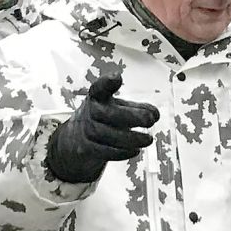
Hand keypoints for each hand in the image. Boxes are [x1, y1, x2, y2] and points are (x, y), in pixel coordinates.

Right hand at [45, 75, 159, 182]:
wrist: (76, 140)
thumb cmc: (104, 119)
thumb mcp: (119, 108)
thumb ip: (138, 108)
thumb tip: (154, 114)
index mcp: (98, 97)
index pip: (99, 88)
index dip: (106, 82)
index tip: (117, 77)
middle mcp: (89, 112)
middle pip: (108, 114)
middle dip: (132, 117)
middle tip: (150, 120)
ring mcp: (85, 130)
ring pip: (106, 135)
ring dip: (131, 138)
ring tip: (148, 139)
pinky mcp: (85, 148)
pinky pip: (102, 151)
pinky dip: (121, 152)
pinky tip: (135, 150)